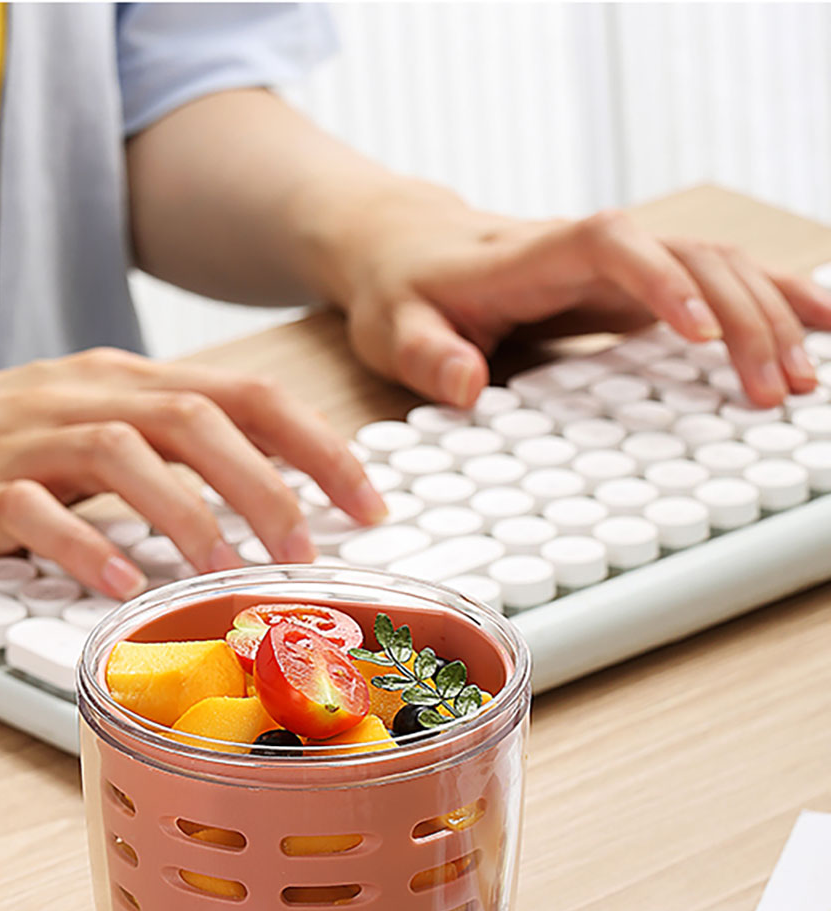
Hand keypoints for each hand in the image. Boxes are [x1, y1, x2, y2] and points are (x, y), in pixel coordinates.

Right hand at [0, 349, 385, 587]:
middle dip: (269, 485)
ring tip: (232, 573)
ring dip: (194, 516)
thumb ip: (161, 455)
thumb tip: (261, 502)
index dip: (314, 445)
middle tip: (309, 553)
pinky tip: (120, 585)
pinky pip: (36, 513)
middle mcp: (82, 399)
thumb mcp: (81, 432)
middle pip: (199, 418)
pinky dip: (85, 547)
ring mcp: (25, 442)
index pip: (242, 394)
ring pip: (127, 457)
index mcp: (120, 384)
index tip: (367, 503)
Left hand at [330, 184, 830, 409]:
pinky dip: (769, 298)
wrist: (408, 249)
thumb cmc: (404, 292)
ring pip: (715, 266)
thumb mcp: (396, 330)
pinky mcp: (636, 283)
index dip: (661, 282)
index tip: (698, 335)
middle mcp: (590, 249)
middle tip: (772, 389)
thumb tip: (468, 385)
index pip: (611, 246)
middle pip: (687, 257)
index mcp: (534, 255)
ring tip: (802, 380)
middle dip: (741, 318)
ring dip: (768, 315)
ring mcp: (621, 263)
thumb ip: (428, 358)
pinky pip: (715, 280)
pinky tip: (816, 323)